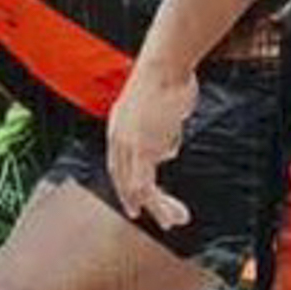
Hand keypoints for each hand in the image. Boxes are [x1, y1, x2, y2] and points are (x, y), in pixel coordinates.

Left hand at [104, 60, 197, 230]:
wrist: (164, 67)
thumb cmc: (167, 79)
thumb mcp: (159, 108)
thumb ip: (161, 131)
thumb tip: (168, 151)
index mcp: (117, 127)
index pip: (117, 164)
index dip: (123, 184)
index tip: (132, 200)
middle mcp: (118, 138)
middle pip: (123, 178)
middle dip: (132, 199)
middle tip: (139, 215)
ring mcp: (129, 145)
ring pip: (138, 185)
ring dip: (157, 206)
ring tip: (173, 221)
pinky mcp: (142, 148)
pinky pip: (147, 183)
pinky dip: (159, 201)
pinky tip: (171, 213)